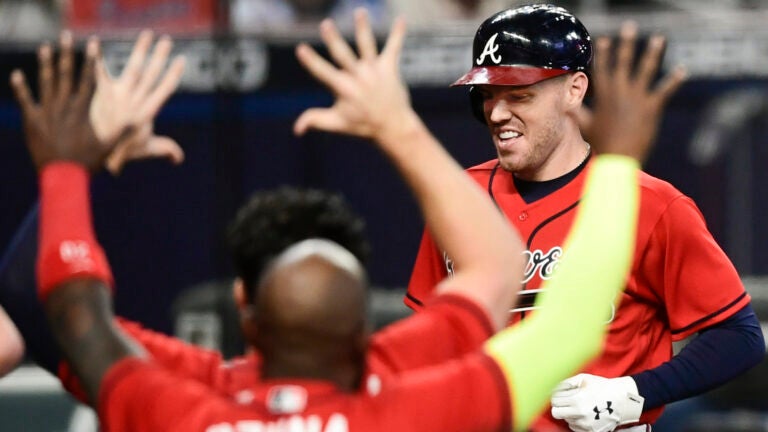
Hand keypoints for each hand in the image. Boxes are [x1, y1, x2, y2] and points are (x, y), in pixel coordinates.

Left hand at [10, 32, 109, 171]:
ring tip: (45, 47)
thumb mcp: (108, 147)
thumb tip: (138, 122)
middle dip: (67, 54)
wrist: (62, 175)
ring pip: (46, 83)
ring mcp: (47, 112)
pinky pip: (25, 100)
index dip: (91, 61)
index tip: (93, 45)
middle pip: (66, 75)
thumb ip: (121, 133)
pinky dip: (20, 88)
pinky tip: (17, 75)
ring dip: (45, 64)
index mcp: (82, 111)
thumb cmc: (86, 162)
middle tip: (66, 36)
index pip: (88, 80)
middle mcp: (64, 107)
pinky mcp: (32, 121)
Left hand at [90, 30, 185, 174]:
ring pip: (134, 69)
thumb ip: (164, 149)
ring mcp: (119, 98)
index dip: (174, 74)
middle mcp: (136, 103)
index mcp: (148, 112)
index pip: (165, 90)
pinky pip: (100, 74)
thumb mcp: (146, 148)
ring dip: (141, 51)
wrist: (97, 156)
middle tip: (167, 40)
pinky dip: (97, 59)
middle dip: (160, 57)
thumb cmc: (122, 152)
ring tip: (147, 35)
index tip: (181, 60)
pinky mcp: (101, 95)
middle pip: (151, 75)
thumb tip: (180, 159)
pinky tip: (96, 43)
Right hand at [293, 9, 413, 142]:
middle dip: (334, 39)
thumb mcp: (336, 124)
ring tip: (360, 11)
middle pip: (343, 55)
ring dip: (363, 28)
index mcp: (343, 88)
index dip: (311, 61)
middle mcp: (358, 77)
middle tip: (326, 24)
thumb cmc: (362, 125)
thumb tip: (296, 129)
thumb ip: (315, 120)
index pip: (322, 72)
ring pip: (367, 45)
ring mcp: (374, 71)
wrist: (393, 127)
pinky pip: (394, 47)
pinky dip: (398, 33)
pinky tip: (401, 19)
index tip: (300, 48)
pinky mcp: (389, 68)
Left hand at [551, 373, 643, 431]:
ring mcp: (586, 425)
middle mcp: (580, 414)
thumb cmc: (602, 386)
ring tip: (579, 406)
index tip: (560, 394)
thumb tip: (551, 388)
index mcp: (578, 399)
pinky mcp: (591, 431)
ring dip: (569, 413)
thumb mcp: (583, 379)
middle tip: (565, 401)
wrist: (623, 400)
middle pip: (556, 413)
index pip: (554, 400)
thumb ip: (565, 383)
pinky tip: (584, 414)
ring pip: (566, 420)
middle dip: (559, 406)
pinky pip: (575, 427)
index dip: (555, 396)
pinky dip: (576, 421)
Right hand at [587, 21, 686, 161]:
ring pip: (646, 70)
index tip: (604, 39)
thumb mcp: (585, 125)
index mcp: (604, 95)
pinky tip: (682, 70)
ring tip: (658, 38)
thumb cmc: (601, 143)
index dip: (603, 53)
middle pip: (623, 62)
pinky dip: (674, 80)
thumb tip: (563, 104)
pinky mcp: (652, 107)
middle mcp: (620, 92)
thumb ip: (576, 111)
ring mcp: (637, 98)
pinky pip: (665, 90)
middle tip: (629, 27)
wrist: (618, 158)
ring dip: (652, 53)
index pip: (602, 68)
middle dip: (626, 43)